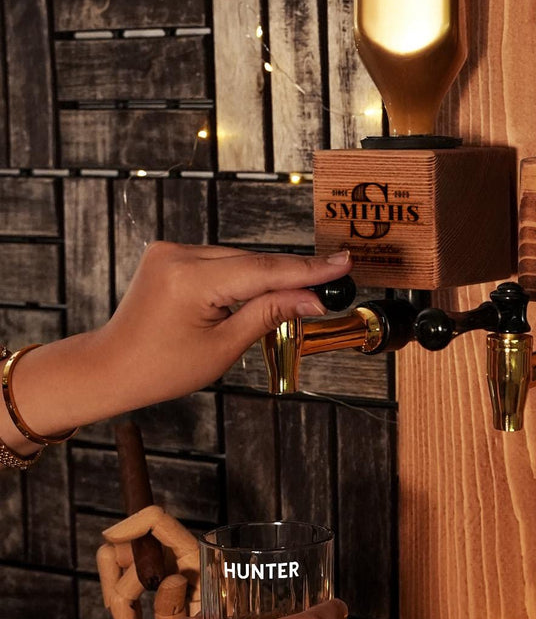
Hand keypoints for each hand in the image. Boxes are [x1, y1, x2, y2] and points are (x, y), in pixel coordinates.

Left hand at [7, 242, 350, 438]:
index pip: (264, 270)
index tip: (342, 262)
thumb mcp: (223, 347)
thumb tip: (311, 298)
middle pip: (254, 262)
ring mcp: (172, 251)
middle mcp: (179, 256)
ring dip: (267, 276)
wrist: (110, 367)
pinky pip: (221, 260)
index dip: (308, 269)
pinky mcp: (170, 254)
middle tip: (332, 285)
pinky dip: (243, 275)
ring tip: (300, 295)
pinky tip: (261, 290)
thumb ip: (270, 313)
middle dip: (292, 275)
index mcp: (190, 280)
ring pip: (239, 259)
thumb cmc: (159, 367)